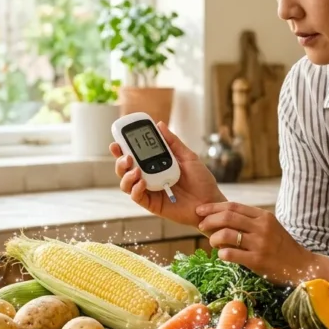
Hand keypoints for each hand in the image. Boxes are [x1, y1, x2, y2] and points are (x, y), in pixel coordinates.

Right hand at [111, 121, 225, 226]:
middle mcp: (149, 177)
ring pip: (126, 184)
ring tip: (135, 170)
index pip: (134, 156)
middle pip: (125, 169)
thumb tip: (160, 125)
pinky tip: (142, 182)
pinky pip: (137, 197)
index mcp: (155, 165)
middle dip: (120, 161)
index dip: (123, 148)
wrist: (210, 201)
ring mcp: (149, 191)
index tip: (118, 140)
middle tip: (125, 155)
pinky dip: (136, 189)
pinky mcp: (152, 204)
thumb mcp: (188, 157)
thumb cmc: (201, 181)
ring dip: (126, 175)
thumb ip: (173, 142)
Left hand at [196, 202, 314, 285]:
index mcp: (264, 216)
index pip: (233, 206)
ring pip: (226, 234)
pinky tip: (222, 254)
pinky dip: (222, 253)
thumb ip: (250, 221)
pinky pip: (231, 254)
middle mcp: (262, 227)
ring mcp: (260, 243)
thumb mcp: (270, 227)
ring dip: (213, 238)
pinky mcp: (257, 260)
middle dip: (209, 220)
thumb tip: (222, 217)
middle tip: (201, 225)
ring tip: (212, 242)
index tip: (201, 210)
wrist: (300, 266)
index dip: (214, 207)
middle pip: (227, 217)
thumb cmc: (281, 246)